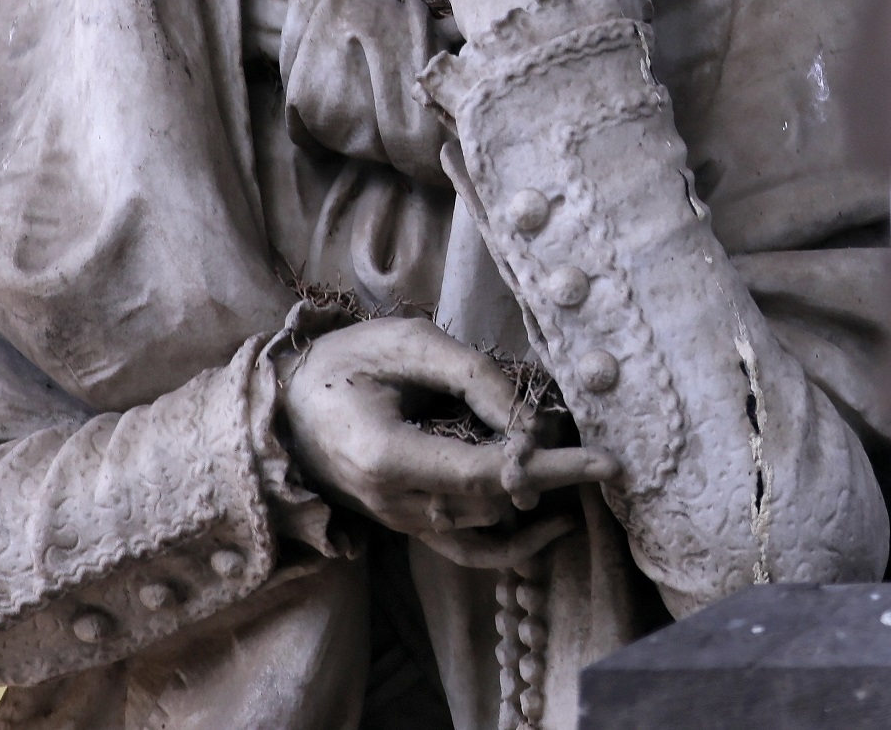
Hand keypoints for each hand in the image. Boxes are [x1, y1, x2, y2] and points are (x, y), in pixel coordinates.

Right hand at [279, 318, 615, 566]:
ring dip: (536, 498)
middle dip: (553, 476)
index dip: (551, 467)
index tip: (605, 460)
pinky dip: (512, 547)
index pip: (487, 472)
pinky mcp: (407, 524)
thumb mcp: (407, 342)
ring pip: (486, 523)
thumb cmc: (345, 361)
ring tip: (580, 468)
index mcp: (387, 456)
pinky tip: (552, 527)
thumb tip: (529, 421)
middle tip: (604, 455)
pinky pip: (465, 549)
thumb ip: (472, 376)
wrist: (285, 404)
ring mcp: (399, 520)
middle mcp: (394, 502)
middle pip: (494, 500)